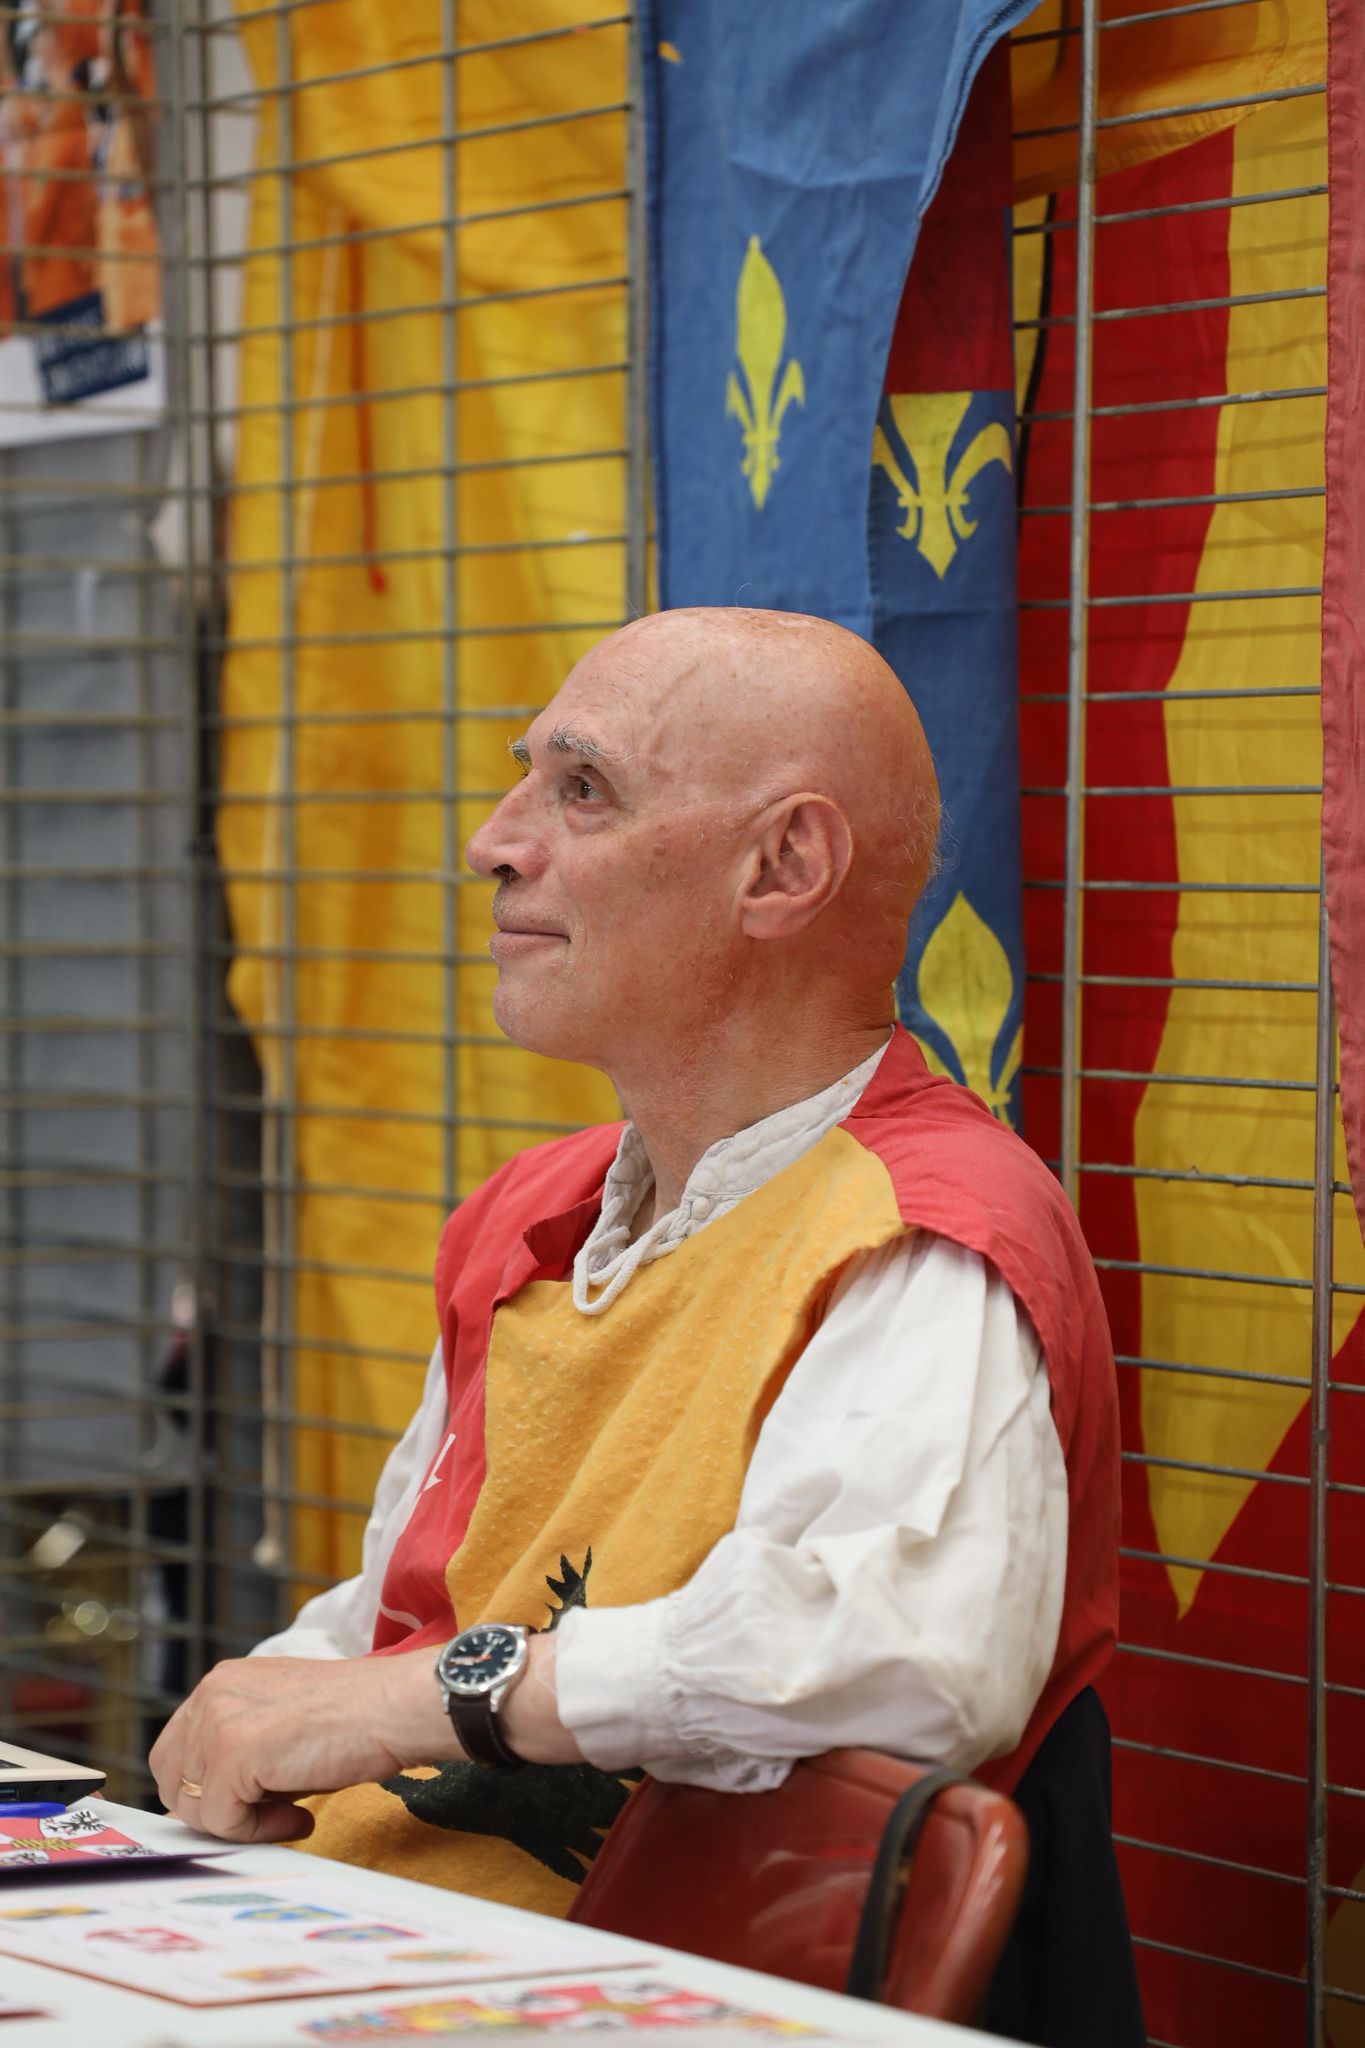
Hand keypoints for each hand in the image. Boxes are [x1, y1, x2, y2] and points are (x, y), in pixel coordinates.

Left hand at [148, 1651, 456, 1843]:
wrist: (395, 1707)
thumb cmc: (357, 1717)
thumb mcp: (282, 1725)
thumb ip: (243, 1752)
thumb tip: (214, 1807)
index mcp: (223, 1682)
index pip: (175, 1753)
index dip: (206, 1790)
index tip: (252, 1804)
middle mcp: (212, 1693)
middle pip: (171, 1780)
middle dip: (214, 1810)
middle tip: (267, 1814)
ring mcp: (219, 1721)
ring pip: (192, 1806)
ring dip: (240, 1823)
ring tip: (291, 1811)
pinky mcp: (234, 1752)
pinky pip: (221, 1820)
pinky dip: (257, 1832)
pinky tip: (300, 1814)